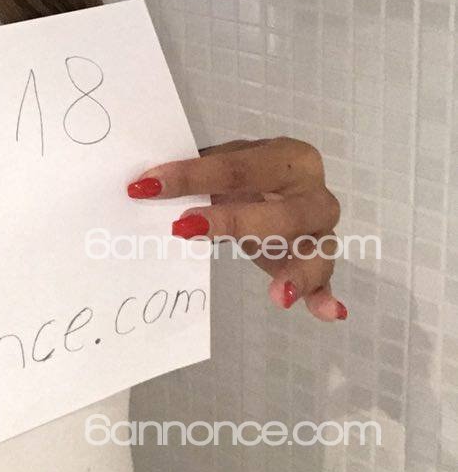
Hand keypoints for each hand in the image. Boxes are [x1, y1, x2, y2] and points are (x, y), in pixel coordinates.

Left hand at [126, 137, 346, 321]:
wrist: (275, 183)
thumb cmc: (245, 174)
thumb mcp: (224, 164)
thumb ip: (196, 177)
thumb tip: (145, 187)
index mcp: (287, 157)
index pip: (237, 167)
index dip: (191, 176)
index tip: (147, 187)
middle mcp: (313, 191)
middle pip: (283, 211)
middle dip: (233, 221)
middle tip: (183, 228)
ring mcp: (323, 229)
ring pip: (317, 249)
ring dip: (298, 272)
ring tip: (279, 296)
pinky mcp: (320, 260)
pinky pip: (327, 281)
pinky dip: (326, 298)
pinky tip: (327, 313)